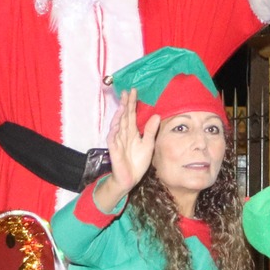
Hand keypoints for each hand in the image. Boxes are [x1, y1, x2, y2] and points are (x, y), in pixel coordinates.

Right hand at [95, 90, 158, 211]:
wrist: (130, 178)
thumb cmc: (138, 162)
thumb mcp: (148, 144)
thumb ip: (150, 130)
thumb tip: (157, 115)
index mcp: (131, 132)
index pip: (131, 114)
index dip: (132, 103)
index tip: (134, 91)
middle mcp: (123, 134)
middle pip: (123, 116)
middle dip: (125, 104)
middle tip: (127, 92)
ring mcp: (118, 141)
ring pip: (117, 125)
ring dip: (119, 115)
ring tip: (123, 105)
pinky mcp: (114, 150)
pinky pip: (113, 140)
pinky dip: (114, 132)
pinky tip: (116, 125)